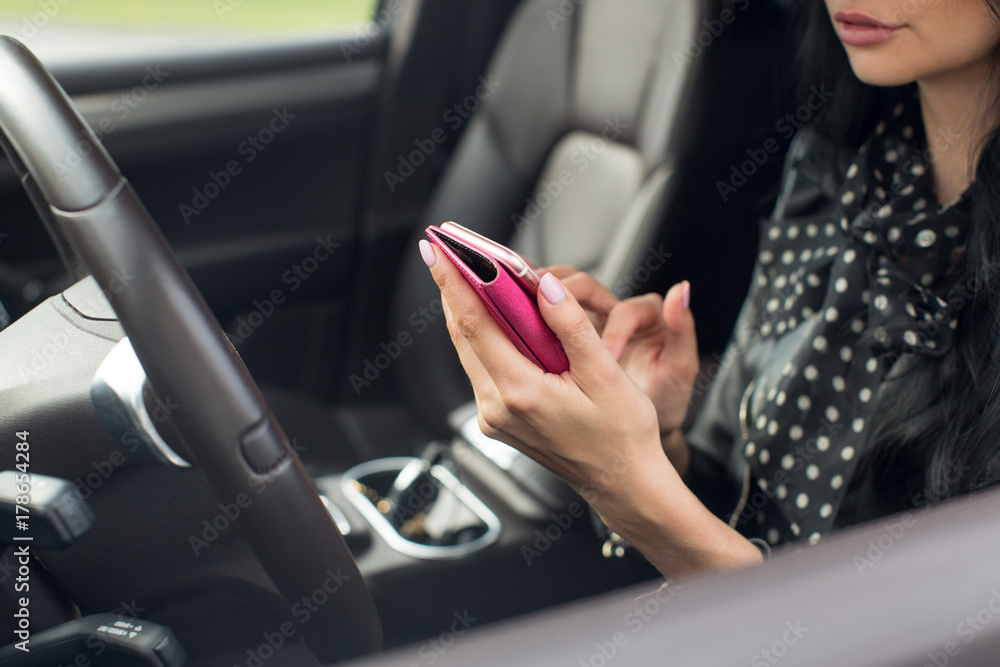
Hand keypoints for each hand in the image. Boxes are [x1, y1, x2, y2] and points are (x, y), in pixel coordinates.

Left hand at [420, 241, 759, 575]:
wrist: (622, 483)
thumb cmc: (622, 435)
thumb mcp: (605, 376)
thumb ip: (570, 327)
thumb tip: (544, 286)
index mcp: (521, 393)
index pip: (476, 325)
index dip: (455, 284)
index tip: (441, 252)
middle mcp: (498, 407)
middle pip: (463, 335)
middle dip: (453, 289)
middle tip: (447, 251)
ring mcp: (495, 416)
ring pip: (469, 351)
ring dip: (467, 311)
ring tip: (465, 273)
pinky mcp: (499, 419)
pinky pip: (481, 366)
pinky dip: (483, 336)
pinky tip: (492, 315)